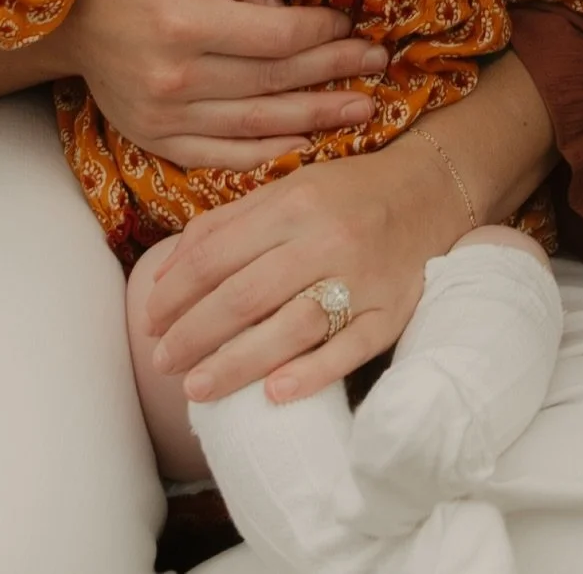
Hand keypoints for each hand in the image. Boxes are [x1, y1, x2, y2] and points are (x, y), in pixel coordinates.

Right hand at [55, 0, 388, 169]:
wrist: (68, 19)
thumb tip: (290, 7)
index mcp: (182, 22)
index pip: (274, 37)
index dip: (321, 33)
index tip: (352, 24)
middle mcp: (172, 76)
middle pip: (274, 81)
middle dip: (334, 73)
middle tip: (379, 63)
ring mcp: (162, 117)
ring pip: (257, 125)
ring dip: (317, 118)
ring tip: (363, 109)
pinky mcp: (155, 140)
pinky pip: (222, 157)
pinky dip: (269, 154)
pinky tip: (309, 144)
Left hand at [141, 132, 467, 404]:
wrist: (433, 189)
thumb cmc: (348, 192)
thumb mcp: (288, 188)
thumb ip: (228, 223)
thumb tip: (169, 268)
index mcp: (294, 203)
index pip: (219, 254)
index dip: (177, 292)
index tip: (149, 321)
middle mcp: (326, 237)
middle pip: (246, 294)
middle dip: (194, 333)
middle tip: (162, 363)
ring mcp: (363, 276)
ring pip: (292, 326)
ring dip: (238, 363)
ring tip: (198, 389)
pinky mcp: (393, 310)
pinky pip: (350, 347)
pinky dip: (312, 372)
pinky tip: (275, 394)